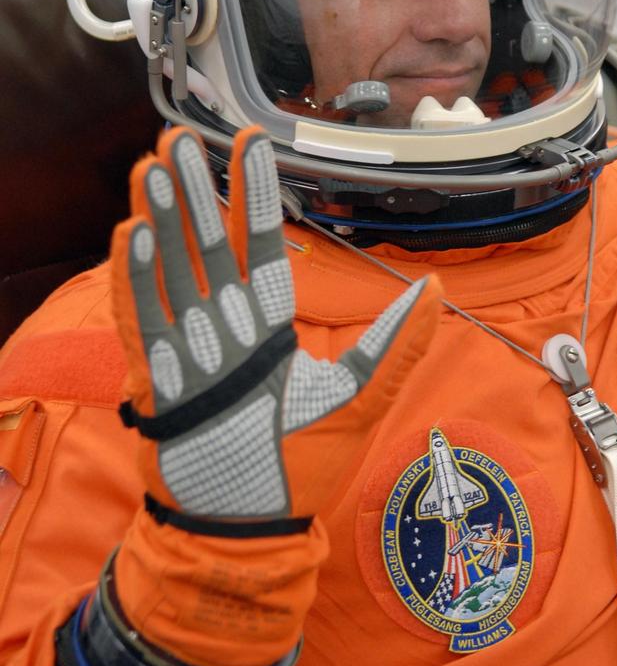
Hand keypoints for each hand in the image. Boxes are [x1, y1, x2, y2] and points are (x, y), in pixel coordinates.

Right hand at [111, 125, 439, 525]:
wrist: (253, 527)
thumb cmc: (305, 464)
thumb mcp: (362, 394)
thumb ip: (396, 340)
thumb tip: (436, 285)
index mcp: (271, 323)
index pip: (261, 243)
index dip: (254, 193)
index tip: (251, 141)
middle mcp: (226, 327)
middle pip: (208, 245)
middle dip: (196, 192)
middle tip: (181, 138)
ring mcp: (189, 351)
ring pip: (172, 270)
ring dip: (161, 219)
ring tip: (152, 167)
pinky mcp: (157, 382)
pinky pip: (143, 320)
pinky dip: (136, 279)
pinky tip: (131, 234)